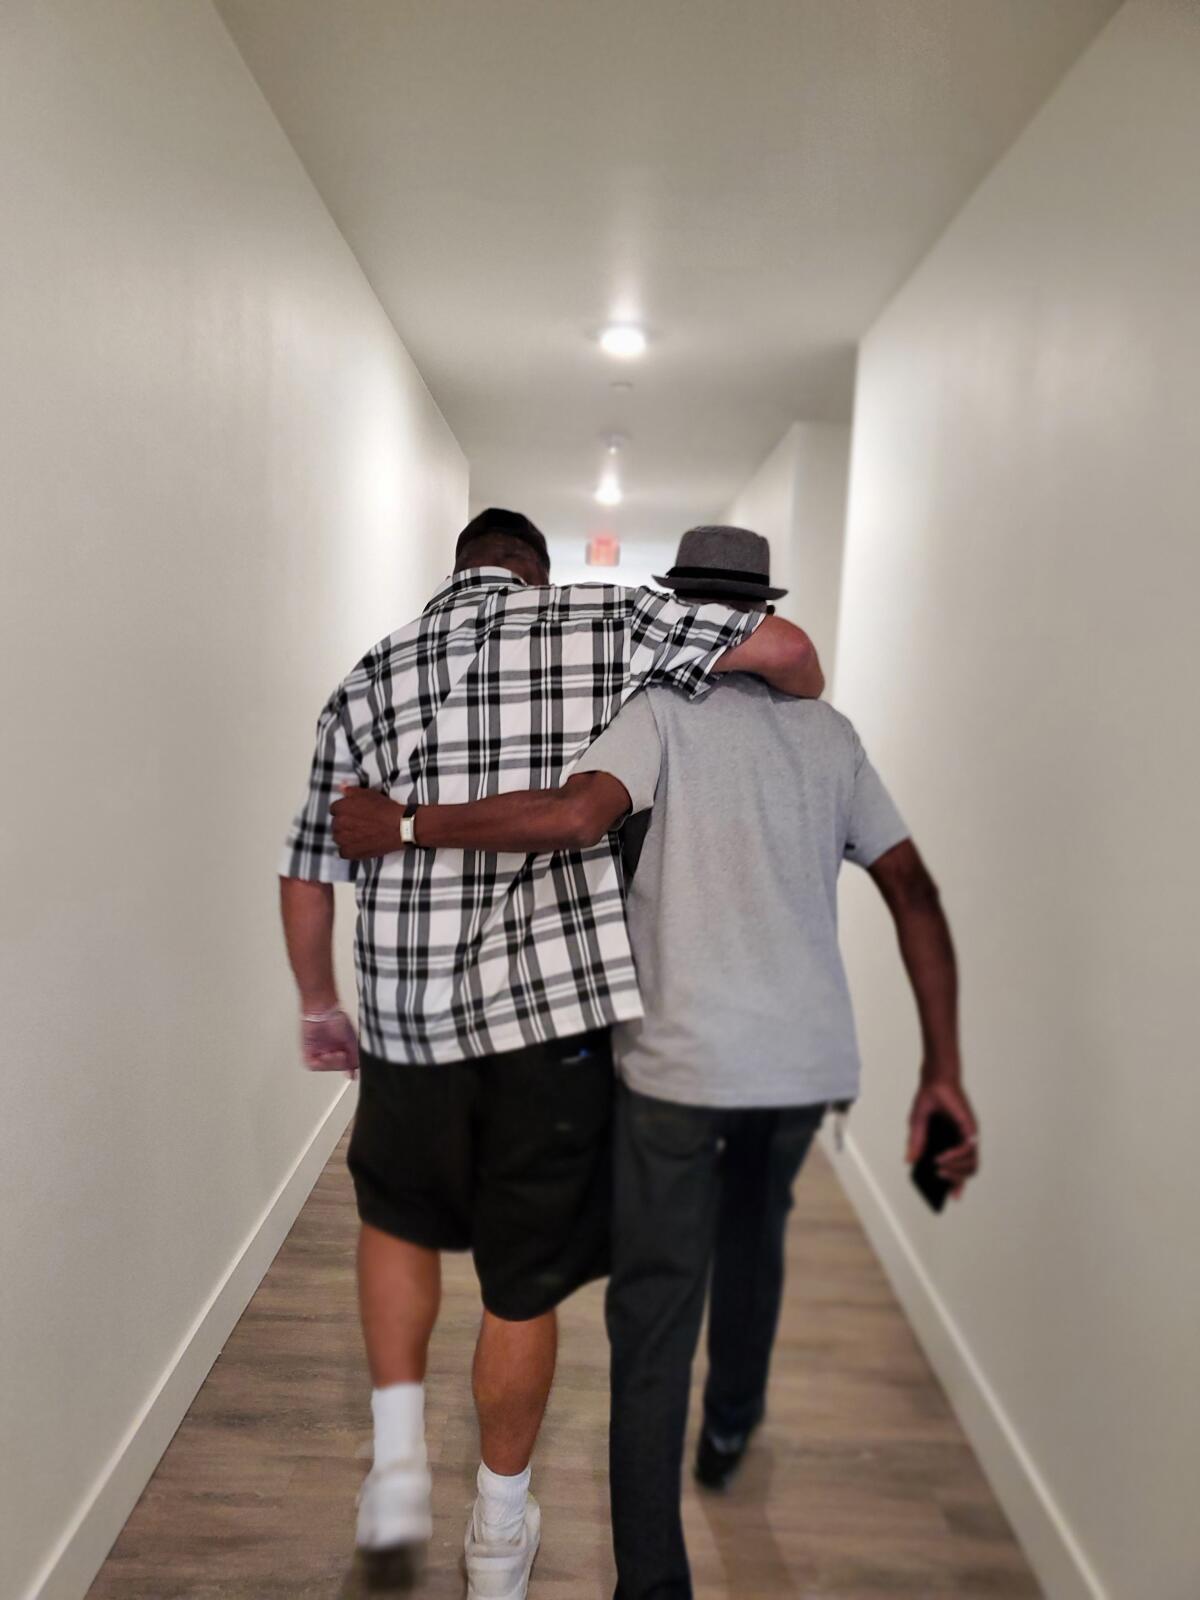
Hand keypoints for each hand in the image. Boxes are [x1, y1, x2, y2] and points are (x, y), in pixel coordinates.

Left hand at [300, 1006, 359, 1078]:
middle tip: (343, 1055)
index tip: (350, 1073)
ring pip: (324, 1067)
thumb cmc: (336, 1019)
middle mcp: (329, 1051)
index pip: (344, 1066)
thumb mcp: (352, 1040)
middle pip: (334, 1067)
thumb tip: (354, 1072)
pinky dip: (319, 1063)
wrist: (322, 1011)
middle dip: (339, 1064)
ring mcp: (319, 1051)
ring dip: (329, 1063)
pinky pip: (311, 1065)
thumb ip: (354, 1057)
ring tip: (334, 1054)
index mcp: (341, 1049)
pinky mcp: (308, 1052)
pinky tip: (325, 1055)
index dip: (347, 1069)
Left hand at [331, 784, 407, 859]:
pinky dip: (349, 849)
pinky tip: (358, 844)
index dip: (344, 810)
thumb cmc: (386, 810)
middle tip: (358, 823)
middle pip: (336, 824)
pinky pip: (343, 852)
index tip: (352, 812)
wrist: (399, 827)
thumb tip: (342, 788)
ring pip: (338, 838)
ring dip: (345, 836)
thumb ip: (352, 791)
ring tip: (360, 834)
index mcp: (342, 808)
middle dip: (345, 823)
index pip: (334, 809)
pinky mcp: (351, 852)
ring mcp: (344, 839)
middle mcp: (339, 823)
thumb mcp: (369, 794)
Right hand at [907, 1073, 978, 1198]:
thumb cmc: (929, 1099)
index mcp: (952, 1142)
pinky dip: (955, 1156)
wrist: (934, 1080)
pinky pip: (968, 1149)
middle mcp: (963, 1140)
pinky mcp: (969, 1127)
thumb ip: (916, 1143)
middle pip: (967, 1169)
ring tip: (940, 1170)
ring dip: (956, 1169)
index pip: (960, 1167)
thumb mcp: (917, 1125)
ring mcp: (968, 1134)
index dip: (958, 1183)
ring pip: (971, 1163)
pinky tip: (943, 1158)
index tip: (953, 1197)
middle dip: (955, 1179)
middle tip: (939, 1179)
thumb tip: (909, 1161)